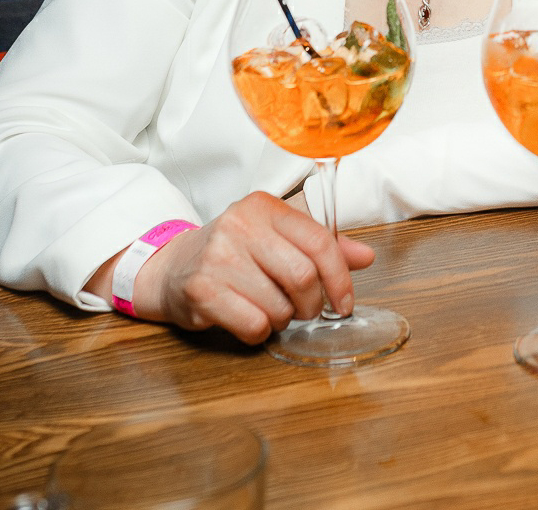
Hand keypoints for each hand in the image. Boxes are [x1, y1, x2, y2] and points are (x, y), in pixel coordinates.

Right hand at [129, 192, 374, 343]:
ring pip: (279, 305)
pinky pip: (253, 324)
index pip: (319, 242)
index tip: (345, 302)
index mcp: (264, 207)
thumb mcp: (275, 238)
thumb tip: (366, 257)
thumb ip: (320, 246)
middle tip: (306, 310)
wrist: (171, 267)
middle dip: (312, 303)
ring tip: (270, 309)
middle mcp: (239, 225)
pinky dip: (260, 331)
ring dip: (283, 319)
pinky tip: (249, 319)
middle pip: (303, 276)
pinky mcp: (200, 290)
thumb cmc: (233, 253)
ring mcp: (217, 257)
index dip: (340, 278)